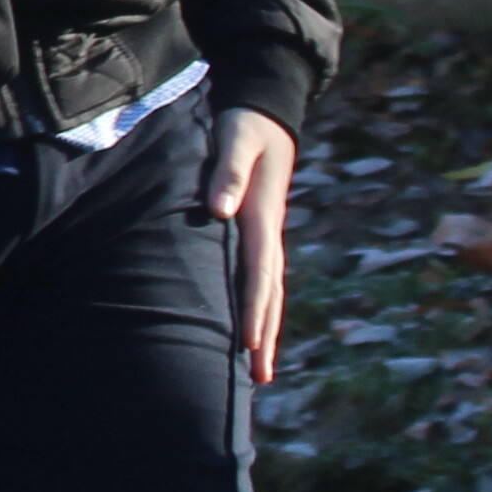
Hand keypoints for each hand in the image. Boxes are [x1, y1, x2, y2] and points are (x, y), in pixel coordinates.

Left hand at [207, 108, 298, 385]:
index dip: (254, 310)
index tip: (251, 345)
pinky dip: (261, 307)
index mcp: (260, 215)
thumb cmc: (244, 124)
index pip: (258, 273)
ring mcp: (266, 234)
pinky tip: (252, 328)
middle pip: (270, 294)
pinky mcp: (258, 231)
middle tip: (261, 380)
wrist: (266, 111)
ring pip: (269, 291)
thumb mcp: (235, 138)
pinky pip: (261, 278)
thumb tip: (221, 211)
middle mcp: (267, 232)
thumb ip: (227, 171)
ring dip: (267, 329)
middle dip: (266, 336)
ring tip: (261, 371)